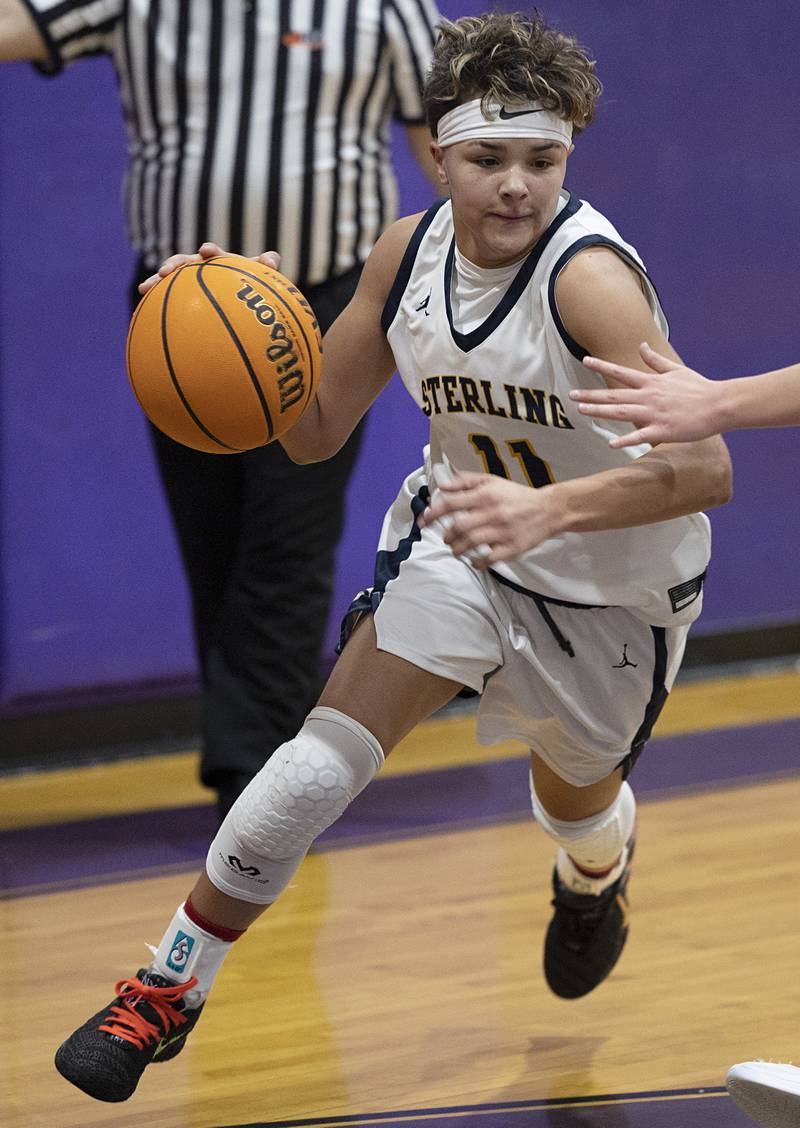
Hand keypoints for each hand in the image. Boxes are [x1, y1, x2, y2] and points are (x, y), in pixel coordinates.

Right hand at [138, 243, 281, 294]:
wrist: (234, 294)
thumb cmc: (245, 283)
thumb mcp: (257, 276)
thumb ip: (265, 265)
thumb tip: (272, 259)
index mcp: (217, 260)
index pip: (213, 253)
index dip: (210, 251)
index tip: (206, 251)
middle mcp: (197, 267)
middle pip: (183, 262)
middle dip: (173, 265)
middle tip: (165, 271)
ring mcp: (185, 280)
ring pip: (168, 280)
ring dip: (155, 282)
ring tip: (144, 289)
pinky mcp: (177, 295)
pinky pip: (163, 300)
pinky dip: (152, 304)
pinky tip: (139, 314)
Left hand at [419, 470, 559, 567]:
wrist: (549, 509)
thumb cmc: (516, 496)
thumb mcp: (491, 481)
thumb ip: (465, 482)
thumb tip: (442, 487)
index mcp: (485, 495)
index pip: (452, 504)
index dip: (433, 513)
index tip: (424, 521)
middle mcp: (492, 513)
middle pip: (458, 527)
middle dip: (446, 536)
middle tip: (446, 538)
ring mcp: (502, 532)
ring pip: (470, 544)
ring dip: (457, 549)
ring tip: (456, 550)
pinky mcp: (512, 547)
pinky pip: (489, 559)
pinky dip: (477, 562)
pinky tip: (474, 561)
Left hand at [569, 342, 723, 446]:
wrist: (719, 405)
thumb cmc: (699, 388)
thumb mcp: (676, 370)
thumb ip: (655, 361)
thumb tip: (641, 346)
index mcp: (652, 383)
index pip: (621, 372)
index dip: (602, 366)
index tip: (585, 361)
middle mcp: (649, 396)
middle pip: (615, 395)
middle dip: (592, 395)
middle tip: (571, 395)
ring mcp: (655, 414)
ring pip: (622, 412)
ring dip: (601, 412)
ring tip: (582, 410)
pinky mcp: (663, 431)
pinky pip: (641, 436)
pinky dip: (626, 440)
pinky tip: (611, 443)